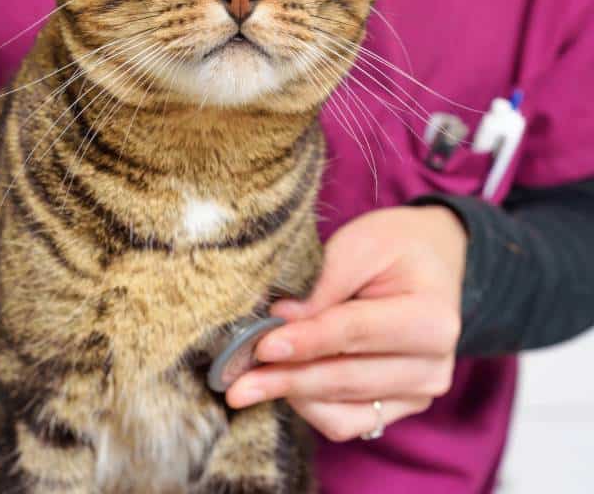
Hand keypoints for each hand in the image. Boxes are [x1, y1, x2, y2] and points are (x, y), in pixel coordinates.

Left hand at [225, 205, 466, 441]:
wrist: (430, 260)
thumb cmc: (394, 246)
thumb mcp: (361, 243)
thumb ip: (324, 283)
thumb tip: (280, 319)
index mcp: (431, 319)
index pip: (354, 333)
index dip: (305, 341)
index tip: (262, 345)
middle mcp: (432, 366)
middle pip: (346, 378)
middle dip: (286, 378)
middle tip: (236, 380)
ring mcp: (418, 393)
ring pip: (343, 411)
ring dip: (291, 396)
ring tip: (247, 382)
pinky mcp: (399, 407)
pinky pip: (348, 423)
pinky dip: (310, 408)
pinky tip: (281, 386)